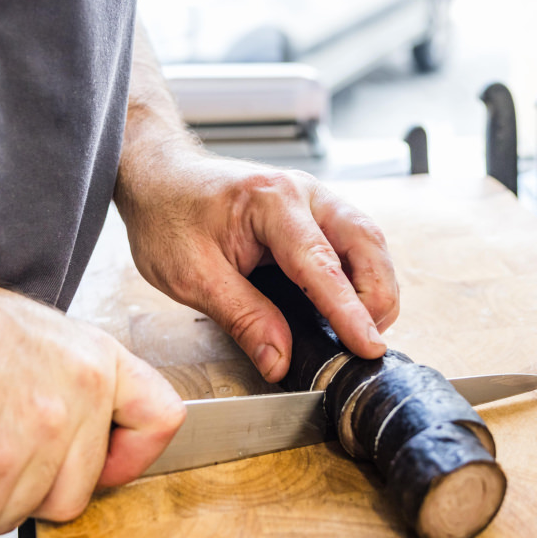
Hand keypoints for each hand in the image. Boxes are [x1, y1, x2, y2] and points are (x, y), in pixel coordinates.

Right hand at [0, 269, 184, 537]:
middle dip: (23, 490)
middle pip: (73, 495)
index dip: (131, 456)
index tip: (103, 467)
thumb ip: (69, 386)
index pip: (159, 420)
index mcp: (94, 364)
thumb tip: (77, 435)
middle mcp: (75, 404)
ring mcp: (33, 444)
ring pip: (13, 517)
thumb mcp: (34, 335)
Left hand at [114, 145, 399, 382]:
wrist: (160, 177)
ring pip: (368, 241)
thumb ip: (242, 318)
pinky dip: (360, 275)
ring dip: (374, 286)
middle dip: (376, 296)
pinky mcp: (315, 211)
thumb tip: (279, 360)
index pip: (322, 265)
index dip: (349, 311)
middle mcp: (303, 192)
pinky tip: (349, 304)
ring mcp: (314, 198)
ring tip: (361, 328)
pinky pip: (354, 241)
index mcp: (271, 201)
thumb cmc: (168, 215)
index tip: (367, 346)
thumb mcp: (192, 276)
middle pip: (366, 242)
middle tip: (366, 341)